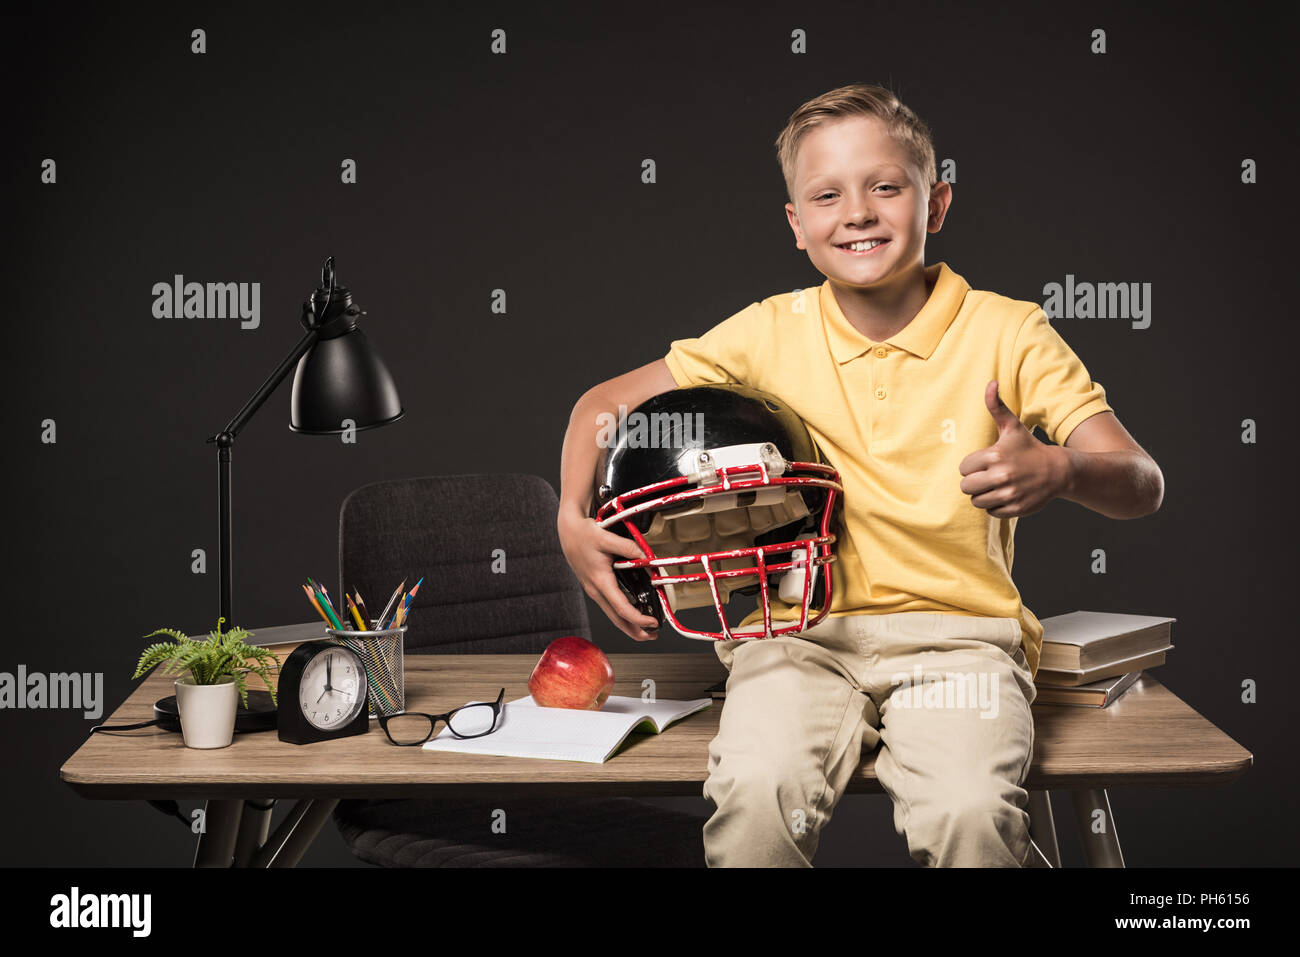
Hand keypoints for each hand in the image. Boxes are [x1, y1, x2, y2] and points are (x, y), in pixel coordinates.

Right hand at [558, 504, 660, 640]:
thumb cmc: (583, 534)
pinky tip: (631, 613)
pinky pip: (609, 606)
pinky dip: (622, 614)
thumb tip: (646, 556)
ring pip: (612, 615)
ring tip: (646, 629)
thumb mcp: (607, 537)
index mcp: (600, 581)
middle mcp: (596, 590)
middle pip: (617, 619)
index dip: (638, 619)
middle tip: (653, 637)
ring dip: (629, 625)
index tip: (652, 622)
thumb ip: (629, 547)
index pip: (621, 608)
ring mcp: (594, 590)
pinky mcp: (594, 587)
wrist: (568, 531)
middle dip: (635, 631)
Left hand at [958, 381, 1067, 518]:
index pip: (963, 468)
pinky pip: (991, 511)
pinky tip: (1006, 494)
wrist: (1059, 470)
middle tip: (988, 476)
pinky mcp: (1016, 508)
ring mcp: (1010, 493)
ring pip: (977, 501)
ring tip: (997, 485)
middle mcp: (1002, 475)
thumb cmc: (1029, 447)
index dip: (972, 466)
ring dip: (983, 494)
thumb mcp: (1012, 427)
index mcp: (995, 455)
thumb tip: (990, 383)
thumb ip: (996, 406)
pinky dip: (995, 506)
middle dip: (974, 482)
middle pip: (966, 487)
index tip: (985, 462)